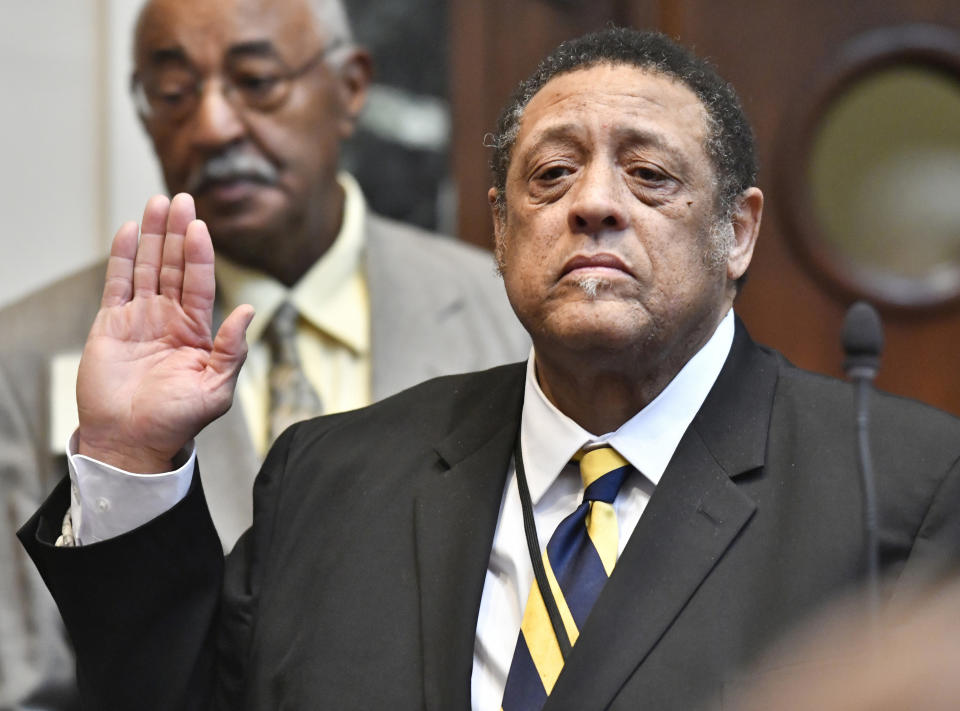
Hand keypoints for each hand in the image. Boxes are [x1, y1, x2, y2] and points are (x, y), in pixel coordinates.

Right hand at [76, 194, 253, 472]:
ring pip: (146, 267)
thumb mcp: (216, 388)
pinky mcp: (111, 324)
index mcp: (196, 330)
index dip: (198, 253)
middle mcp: (168, 318)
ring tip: (157, 202)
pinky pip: (117, 284)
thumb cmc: (177, 421)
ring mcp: (139, 318)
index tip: (200, 225)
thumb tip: (247, 311)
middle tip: (181, 198)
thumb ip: (232, 349)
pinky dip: (122, 257)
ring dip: (151, 235)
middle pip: (173, 265)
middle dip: (176, 231)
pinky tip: (129, 231)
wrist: (132, 441)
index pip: (198, 281)